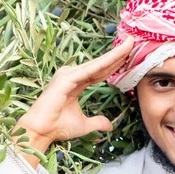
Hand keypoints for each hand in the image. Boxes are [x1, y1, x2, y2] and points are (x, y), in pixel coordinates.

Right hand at [12, 36, 133, 166]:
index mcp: (76, 83)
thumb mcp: (84, 125)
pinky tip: (117, 57)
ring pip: (97, 64)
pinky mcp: (66, 78)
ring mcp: (68, 75)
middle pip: (100, 64)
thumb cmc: (58, 127)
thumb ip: (97, 122)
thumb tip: (110, 125)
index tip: (129, 55)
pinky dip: (104, 63)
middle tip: (133, 41)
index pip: (100, 71)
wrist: (41, 131)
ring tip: (129, 45)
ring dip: (114, 54)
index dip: (115, 63)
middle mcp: (72, 75)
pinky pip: (90, 70)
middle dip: (118, 54)